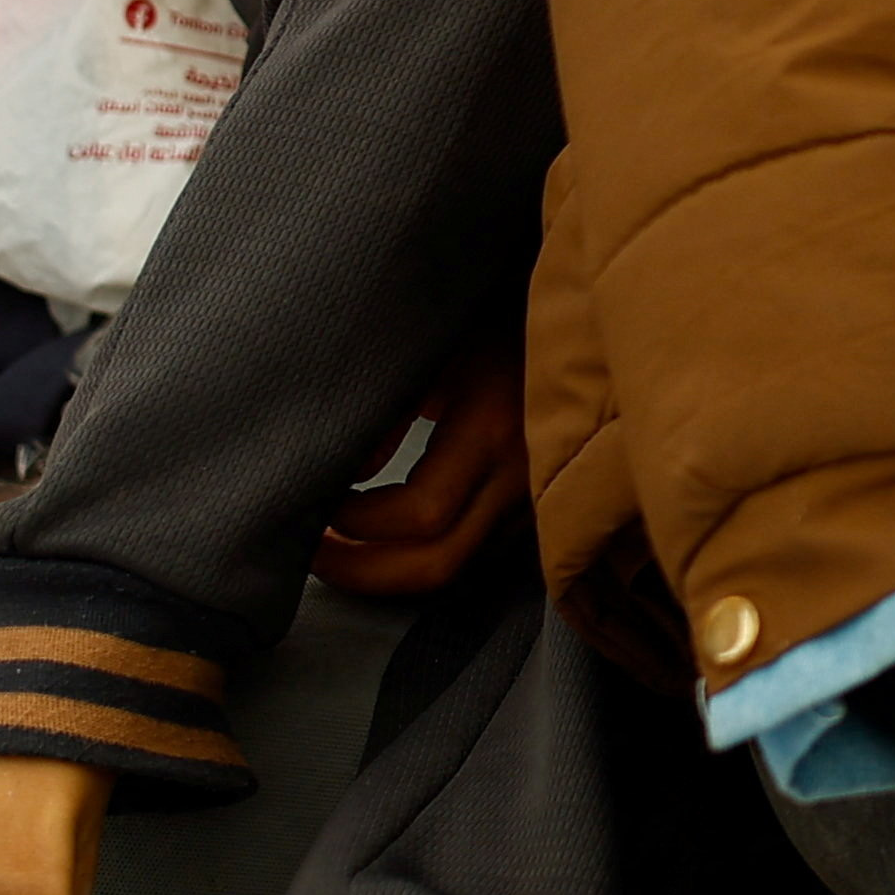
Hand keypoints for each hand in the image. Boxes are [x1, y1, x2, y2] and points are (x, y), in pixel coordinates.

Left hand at [309, 337, 526, 597]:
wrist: (579, 324)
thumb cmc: (499, 323)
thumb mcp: (439, 349)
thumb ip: (388, 411)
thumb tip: (343, 472)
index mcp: (493, 428)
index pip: (419, 513)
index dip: (358, 524)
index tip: (320, 504)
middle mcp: (519, 475)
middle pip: (438, 564)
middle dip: (364, 571)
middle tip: (315, 553)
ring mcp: (533, 496)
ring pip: (458, 569)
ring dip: (391, 572)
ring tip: (342, 551)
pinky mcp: (534, 505)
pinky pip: (475, 554)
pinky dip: (425, 558)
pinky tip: (392, 541)